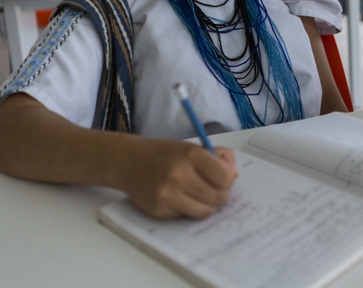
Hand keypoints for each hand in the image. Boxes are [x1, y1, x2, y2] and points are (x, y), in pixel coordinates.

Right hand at [117, 139, 237, 219]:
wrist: (127, 162)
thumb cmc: (165, 153)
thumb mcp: (192, 146)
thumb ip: (218, 156)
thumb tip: (235, 175)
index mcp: (191, 154)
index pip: (225, 177)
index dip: (228, 180)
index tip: (222, 178)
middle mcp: (179, 175)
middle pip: (218, 197)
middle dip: (221, 195)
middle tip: (213, 189)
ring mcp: (168, 195)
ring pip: (205, 211)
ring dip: (207, 205)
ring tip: (199, 195)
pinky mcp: (159, 210)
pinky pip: (186, 216)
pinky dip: (188, 209)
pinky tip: (179, 198)